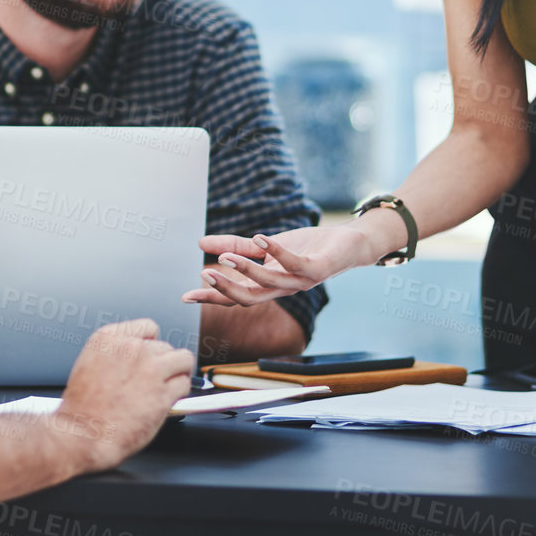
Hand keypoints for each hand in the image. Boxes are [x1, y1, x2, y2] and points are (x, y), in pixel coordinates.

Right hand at [57, 319, 195, 469]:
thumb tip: (135, 358)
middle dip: (163, 362)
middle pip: (165, 346)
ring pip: (183, 360)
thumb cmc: (82, 408)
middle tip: (157, 379)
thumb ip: (115, 354)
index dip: (152, 343)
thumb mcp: (89, 364)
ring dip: (179, 372)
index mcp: (109, 339)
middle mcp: (132, 349)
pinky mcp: (163, 393)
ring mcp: (150, 369)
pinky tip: (171, 399)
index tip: (151, 355)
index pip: (148, 327)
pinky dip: (181, 391)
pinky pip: (184, 383)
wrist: (84, 434)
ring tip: (171, 384)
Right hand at [182, 225, 371, 308]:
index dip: (212, 297)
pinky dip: (276, 251)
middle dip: (225, 290)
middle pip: (249, 298)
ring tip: (224, 257)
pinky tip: (260, 237)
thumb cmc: (308, 247)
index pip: (235, 297)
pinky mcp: (316, 269)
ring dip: (246, 270)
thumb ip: (237, 246)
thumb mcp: (266, 245)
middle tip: (203, 276)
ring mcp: (300, 282)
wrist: (350, 244)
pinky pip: (293, 264)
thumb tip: (201, 243)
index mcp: (268, 286)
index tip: (186, 297)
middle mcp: (283, 289)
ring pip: (269, 283)